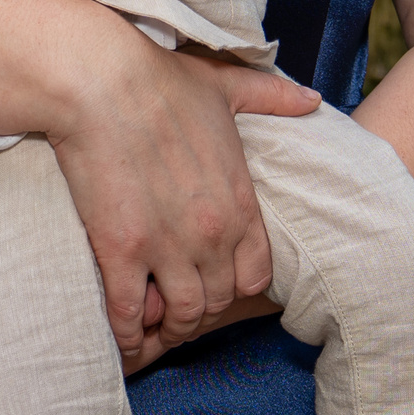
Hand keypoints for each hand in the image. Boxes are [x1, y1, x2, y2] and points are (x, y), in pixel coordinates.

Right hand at [48, 39, 318, 373]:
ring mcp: (167, 247)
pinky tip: (123, 335)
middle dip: (200, 308)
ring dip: (168, 326)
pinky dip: (127, 331)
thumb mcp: (227, 86)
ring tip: (152, 326)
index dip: (235, 284)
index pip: (256, 275)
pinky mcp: (121, 251)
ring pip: (181, 314)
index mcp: (240, 203)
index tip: (212, 281)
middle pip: (218, 300)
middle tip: (176, 307)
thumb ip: (273, 98)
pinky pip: (130, 313)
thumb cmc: (159, 79)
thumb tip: (313, 100)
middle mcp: (212, 234)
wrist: (100, 79)